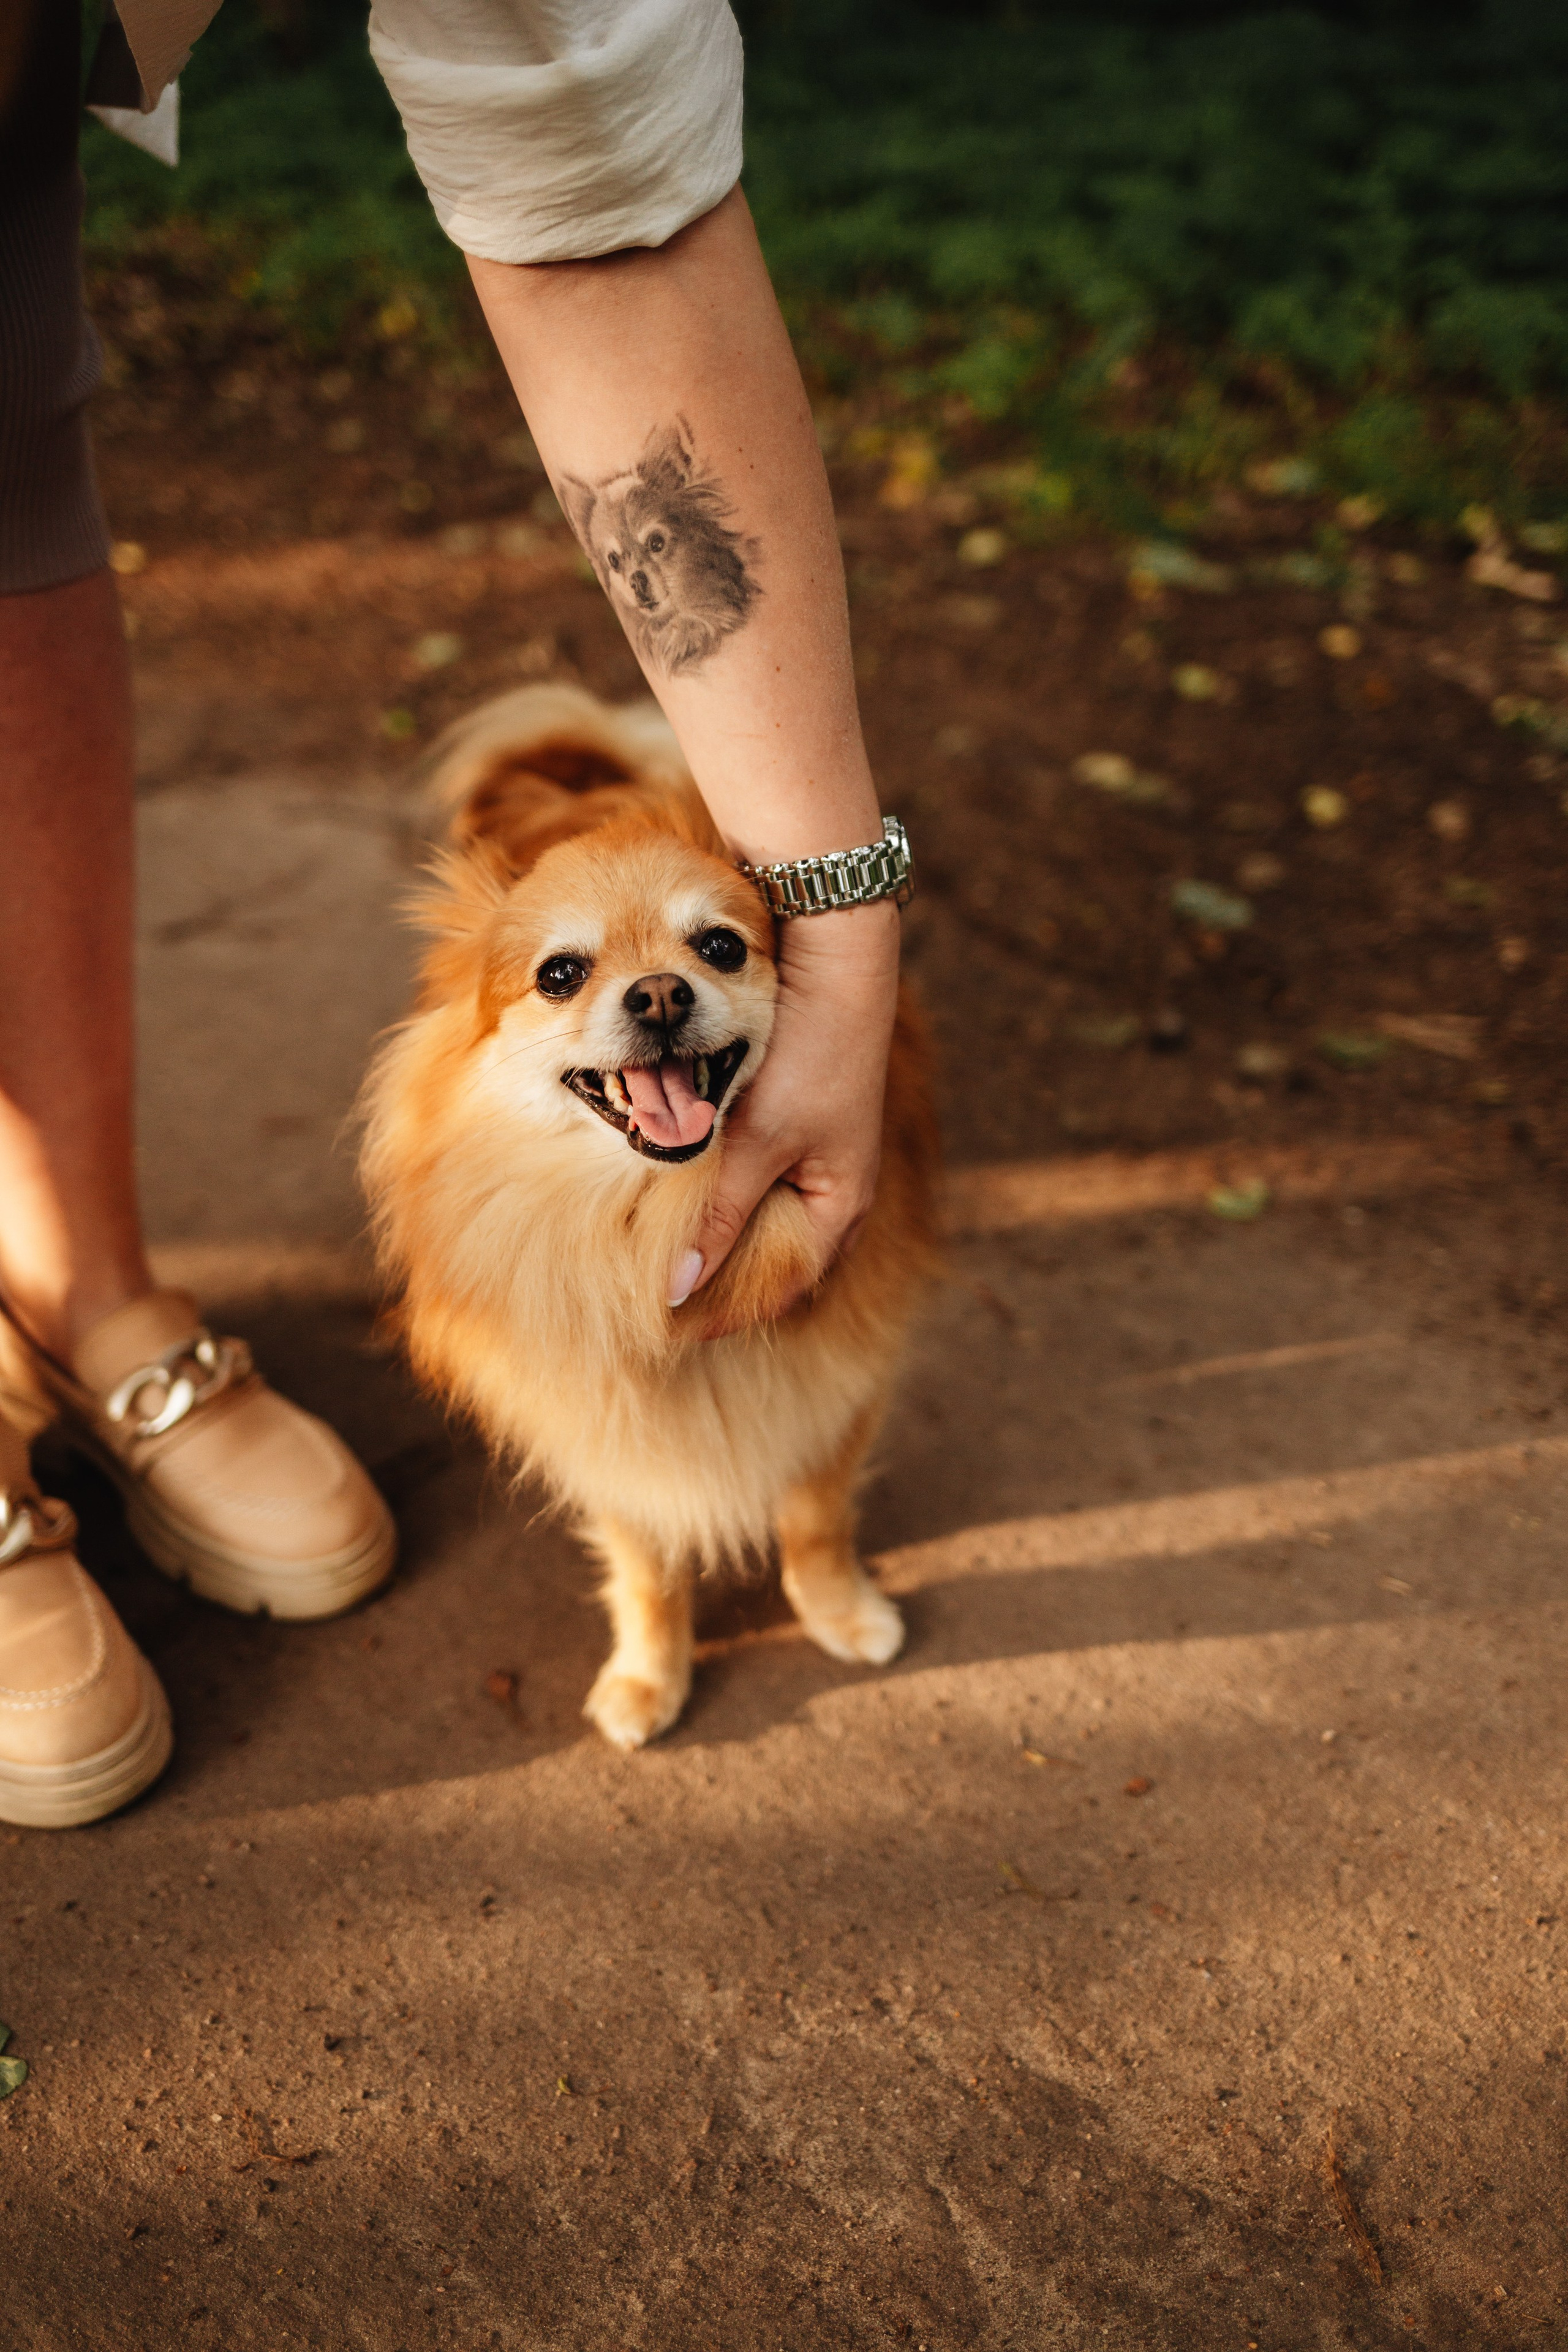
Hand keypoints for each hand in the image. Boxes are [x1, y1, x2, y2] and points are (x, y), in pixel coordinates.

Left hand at [670, 900, 900, 1328]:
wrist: (831, 958)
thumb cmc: (812, 1051)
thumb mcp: (761, 1140)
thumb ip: (719, 1212)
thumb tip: (675, 1287)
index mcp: (841, 1207)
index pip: (781, 1290)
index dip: (723, 1316)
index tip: (662, 1334)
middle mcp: (828, 1189)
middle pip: (767, 1263)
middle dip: (713, 1286)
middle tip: (647, 1309)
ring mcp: (807, 1154)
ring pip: (750, 1220)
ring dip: (707, 1240)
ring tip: (647, 1263)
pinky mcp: (781, 1121)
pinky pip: (740, 1178)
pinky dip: (706, 1195)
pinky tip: (664, 1198)